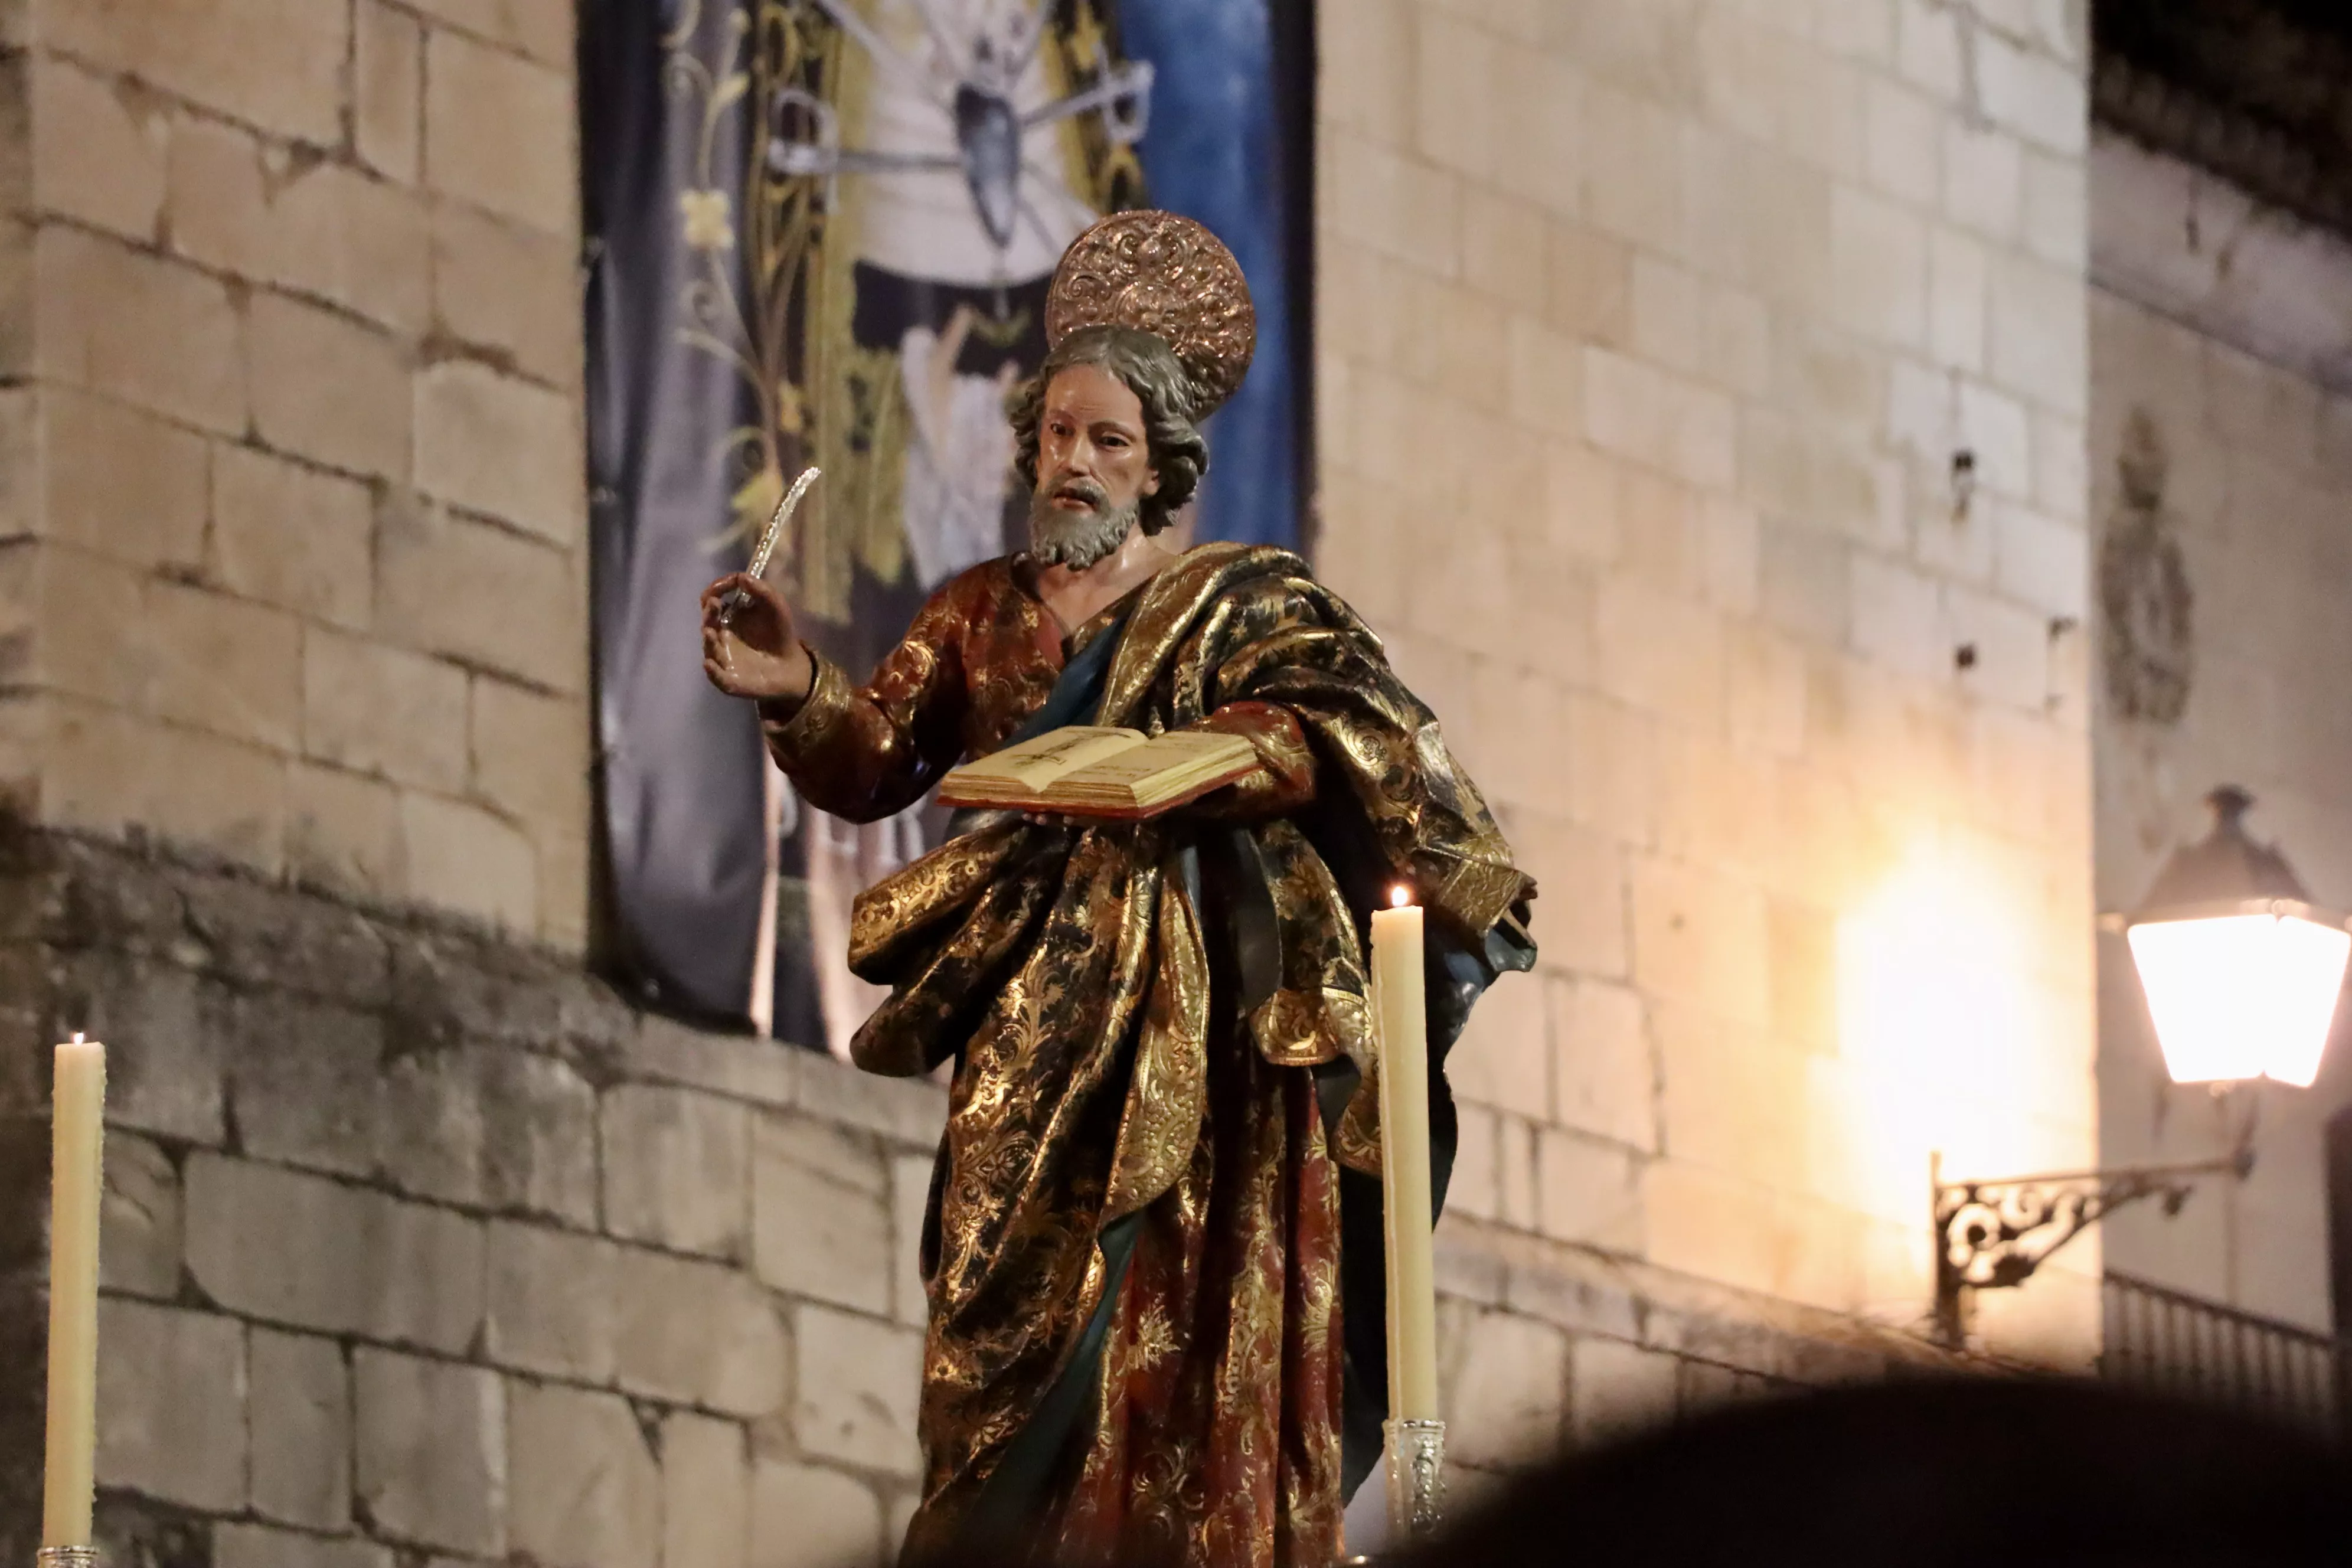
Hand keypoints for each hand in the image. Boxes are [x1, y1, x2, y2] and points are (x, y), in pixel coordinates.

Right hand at [701, 573, 813, 703]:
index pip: (711, 601)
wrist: (790, 664)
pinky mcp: (730, 680)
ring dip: (708, 640)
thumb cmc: (778, 632)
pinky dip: (712, 673)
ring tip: (710, 632)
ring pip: (711, 649)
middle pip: (708, 623)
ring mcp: (723, 658)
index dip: (714, 592)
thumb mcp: (775, 606)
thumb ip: (761, 591)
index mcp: (726, 617)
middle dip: (709, 614)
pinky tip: (710, 665)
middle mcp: (719, 636)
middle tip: (714, 604)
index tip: (720, 588)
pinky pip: (718, 677)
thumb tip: (741, 577)